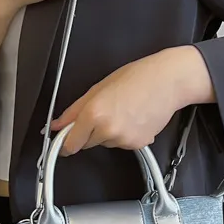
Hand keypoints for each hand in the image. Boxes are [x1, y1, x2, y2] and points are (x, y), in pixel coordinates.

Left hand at [51, 45, 215, 155]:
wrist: (168, 82)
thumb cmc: (136, 78)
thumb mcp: (98, 89)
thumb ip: (73, 111)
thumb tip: (56, 125)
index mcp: (94, 113)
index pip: (70, 143)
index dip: (65, 143)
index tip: (63, 142)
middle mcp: (108, 129)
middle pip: (86, 144)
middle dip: (90, 132)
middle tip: (105, 112)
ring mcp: (124, 139)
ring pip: (105, 144)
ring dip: (109, 133)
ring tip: (124, 111)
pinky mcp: (138, 144)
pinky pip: (122, 145)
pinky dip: (125, 135)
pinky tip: (134, 118)